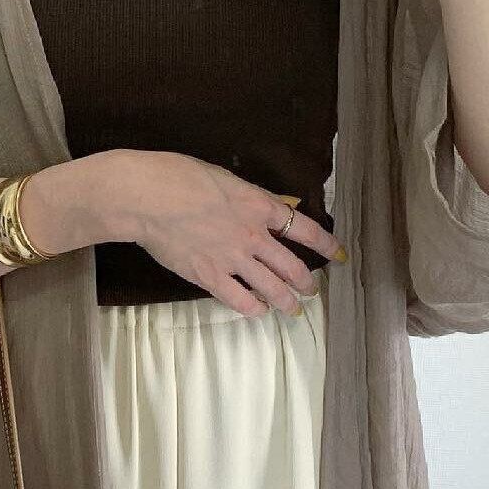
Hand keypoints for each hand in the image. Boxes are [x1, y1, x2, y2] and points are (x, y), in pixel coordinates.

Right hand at [109, 149, 344, 317]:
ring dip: (287, 302)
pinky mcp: (209, 276)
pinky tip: (258, 311)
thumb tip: (273, 205)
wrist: (148, 196)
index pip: (305, 229)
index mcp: (259, 206)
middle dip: (307, 282)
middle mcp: (253, 235)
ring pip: (272, 289)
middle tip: (312, 291)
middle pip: (292, 266)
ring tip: (294, 310)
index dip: (327, 245)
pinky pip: (240, 301)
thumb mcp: (225, 178)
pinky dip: (254, 309)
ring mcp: (233, 258)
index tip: (340, 255)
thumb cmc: (179, 176)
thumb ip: (251, 196)